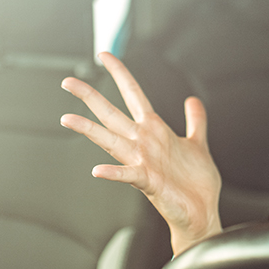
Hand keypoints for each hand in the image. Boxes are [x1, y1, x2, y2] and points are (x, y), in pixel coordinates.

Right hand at [60, 52, 222, 254]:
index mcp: (154, 130)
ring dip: (89, 130)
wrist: (201, 213)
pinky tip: (97, 170)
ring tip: (67, 119)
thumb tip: (193, 101)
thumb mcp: (197, 143)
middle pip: (112, 113)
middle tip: (68, 83)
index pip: (133, 94)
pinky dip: (113, 173)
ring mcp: (143, 161)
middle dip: (90, 97)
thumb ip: (194, 121)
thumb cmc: (195, 183)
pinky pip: (128, 174)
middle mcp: (144, 142)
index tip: (105, 55)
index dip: (120, 73)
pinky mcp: (148, 181)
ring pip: (111, 140)